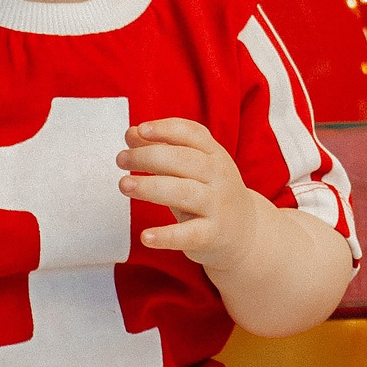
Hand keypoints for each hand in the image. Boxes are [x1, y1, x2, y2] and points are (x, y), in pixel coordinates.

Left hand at [118, 117, 264, 270]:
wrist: (245, 233)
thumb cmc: (208, 194)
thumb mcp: (190, 169)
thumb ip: (162, 150)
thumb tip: (131, 133)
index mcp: (214, 155)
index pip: (192, 134)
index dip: (166, 130)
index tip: (140, 130)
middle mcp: (219, 177)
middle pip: (184, 160)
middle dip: (149, 156)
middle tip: (121, 159)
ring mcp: (217, 206)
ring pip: (184, 192)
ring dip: (151, 187)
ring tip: (124, 185)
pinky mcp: (211, 235)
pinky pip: (188, 234)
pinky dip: (166, 236)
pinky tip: (145, 236)